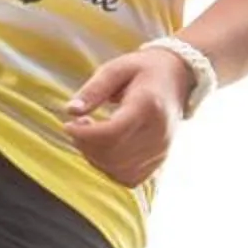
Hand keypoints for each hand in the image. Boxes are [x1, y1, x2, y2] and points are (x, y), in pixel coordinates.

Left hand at [62, 48, 186, 187]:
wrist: (178, 78)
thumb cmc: (142, 71)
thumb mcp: (115, 69)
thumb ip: (93, 89)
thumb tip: (71, 110)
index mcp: (149, 106)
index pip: (113, 133)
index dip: (84, 134)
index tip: (69, 125)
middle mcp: (159, 132)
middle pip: (113, 154)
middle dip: (85, 144)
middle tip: (80, 124)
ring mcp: (162, 150)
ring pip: (118, 169)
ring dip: (94, 156)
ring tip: (92, 133)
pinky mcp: (159, 161)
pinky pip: (128, 177)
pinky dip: (109, 168)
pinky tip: (105, 148)